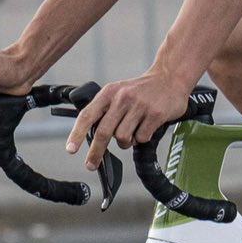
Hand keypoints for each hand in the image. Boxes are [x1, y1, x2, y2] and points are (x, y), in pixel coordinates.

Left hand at [65, 70, 191, 171]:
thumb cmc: (141, 90)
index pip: (88, 115)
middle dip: (96, 152)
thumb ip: (105, 111)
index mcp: (109, 92)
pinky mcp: (155, 114)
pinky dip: (142, 138)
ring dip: (126, 142)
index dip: (77, 133)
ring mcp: (139, 106)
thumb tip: (91, 137)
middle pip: (104, 132)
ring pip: (123, 138)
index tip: (71, 149)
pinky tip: (147, 127)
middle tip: (90, 164)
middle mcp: (122, 98)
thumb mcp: (118, 92)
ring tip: (133, 132)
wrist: (169, 78)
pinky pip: (141, 138)